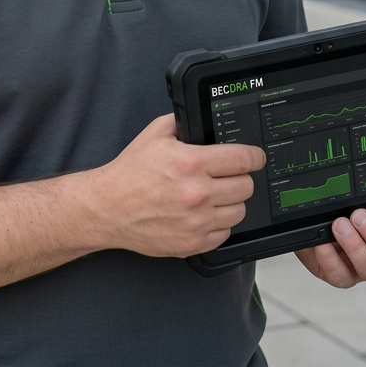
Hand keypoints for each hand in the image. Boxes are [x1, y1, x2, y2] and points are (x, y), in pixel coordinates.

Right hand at [89, 114, 265, 258]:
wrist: (109, 207)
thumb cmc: (130, 172)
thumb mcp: (155, 133)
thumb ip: (184, 124)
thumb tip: (206, 122)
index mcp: (191, 163)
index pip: (243, 160)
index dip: (254, 156)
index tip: (256, 157)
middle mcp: (197, 193)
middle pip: (246, 186)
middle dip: (240, 177)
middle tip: (228, 175)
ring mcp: (197, 222)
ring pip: (239, 211)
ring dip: (231, 201)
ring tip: (214, 195)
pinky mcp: (193, 244)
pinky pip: (225, 233)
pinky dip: (219, 223)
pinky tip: (204, 213)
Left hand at [296, 207, 365, 287]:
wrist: (309, 222)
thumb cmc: (336, 207)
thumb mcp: (353, 196)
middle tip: (359, 216)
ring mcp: (363, 267)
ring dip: (355, 246)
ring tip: (339, 225)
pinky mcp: (341, 276)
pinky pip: (341, 276)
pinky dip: (330, 258)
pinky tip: (322, 243)